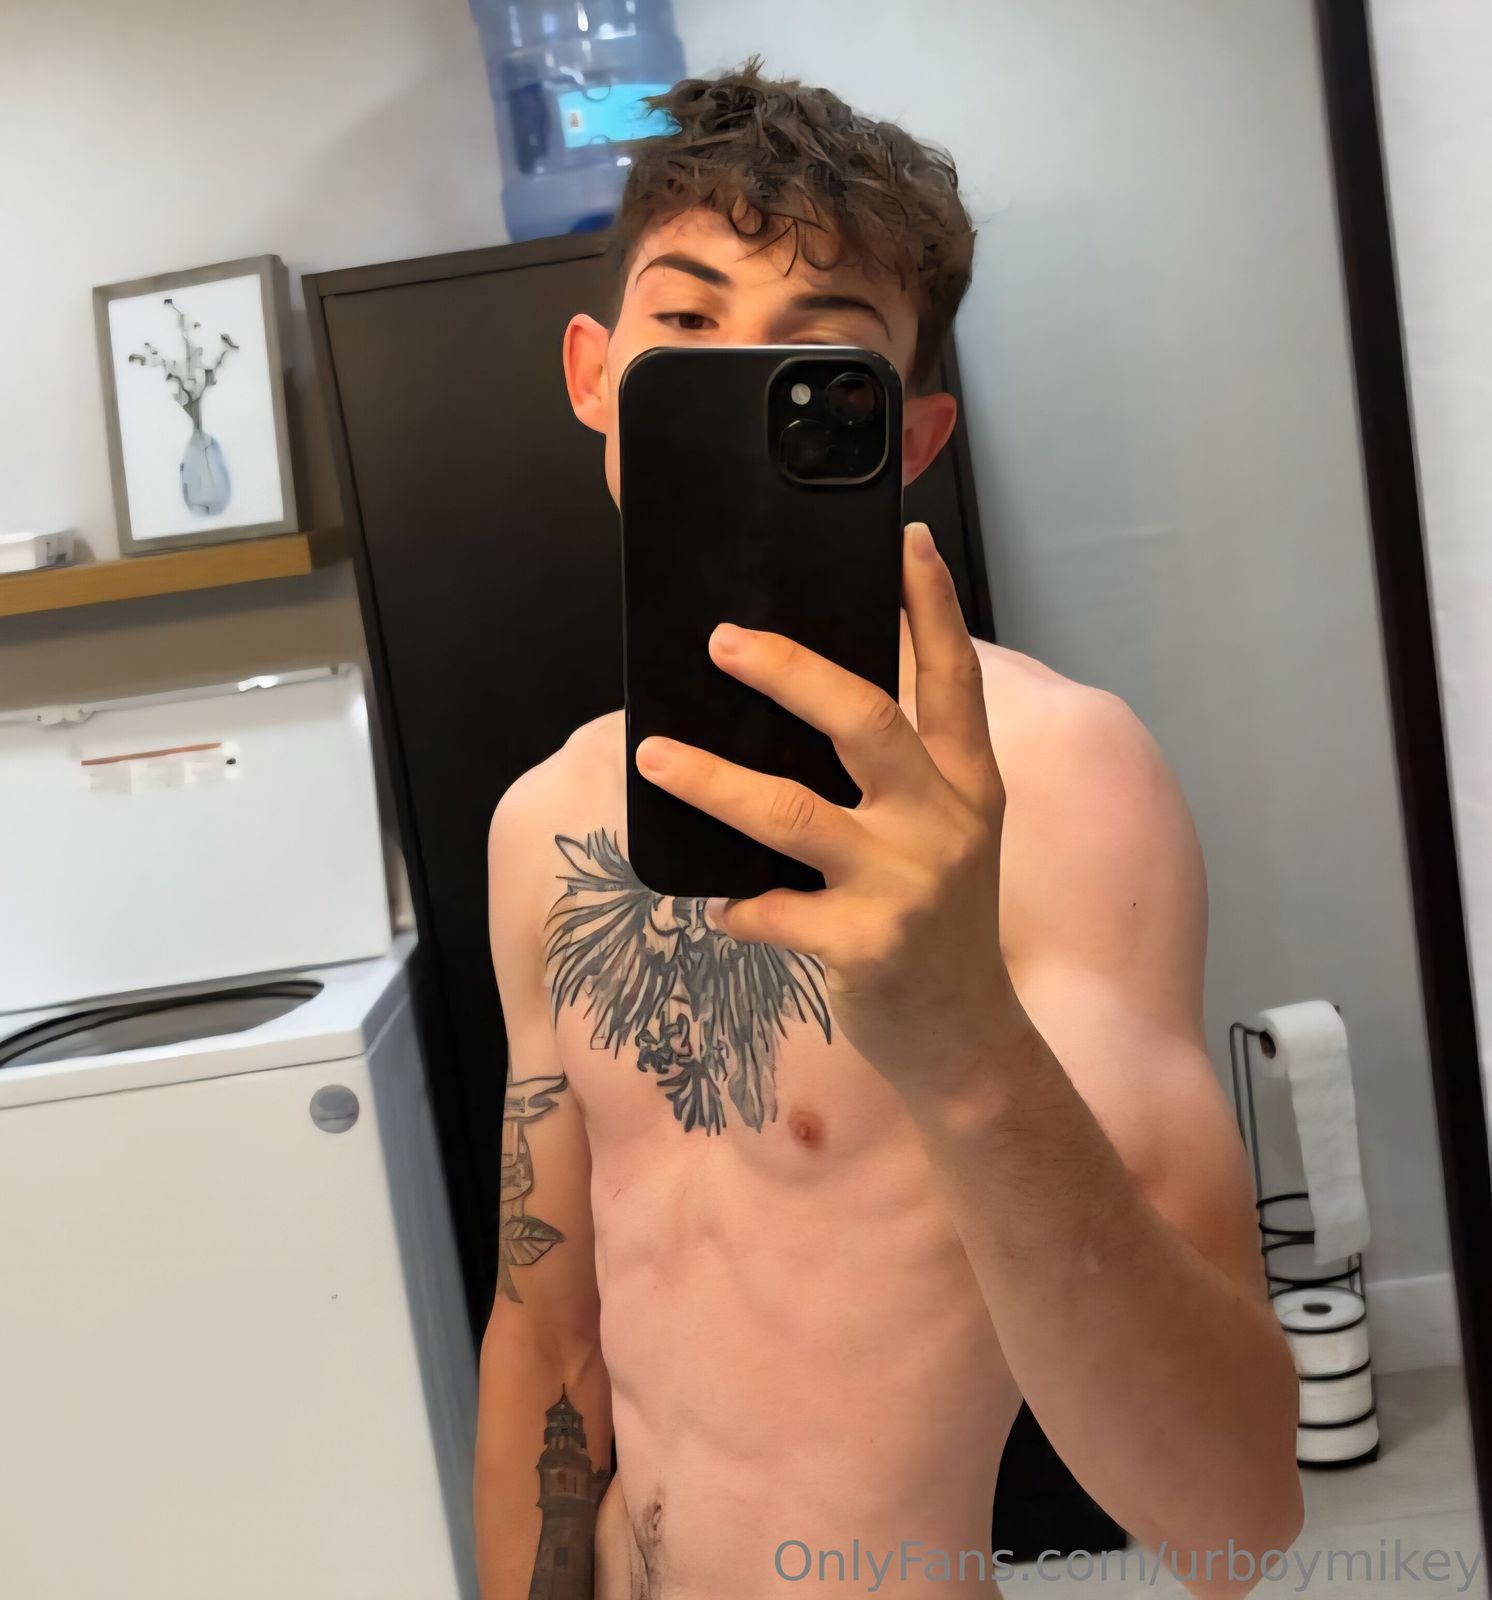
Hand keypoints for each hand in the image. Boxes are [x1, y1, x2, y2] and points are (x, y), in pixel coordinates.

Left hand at [633, 522, 1021, 1094]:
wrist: (966, 1037)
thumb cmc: (939, 923)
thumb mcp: (949, 837)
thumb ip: (903, 777)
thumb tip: (805, 705)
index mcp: (971, 786)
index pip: (955, 678)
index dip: (933, 607)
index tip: (906, 541)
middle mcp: (945, 824)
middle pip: (866, 721)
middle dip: (790, 672)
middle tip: (723, 642)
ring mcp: (906, 885)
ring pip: (792, 814)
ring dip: (713, 782)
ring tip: (653, 756)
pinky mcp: (864, 946)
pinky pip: (770, 910)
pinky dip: (734, 906)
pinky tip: (716, 906)